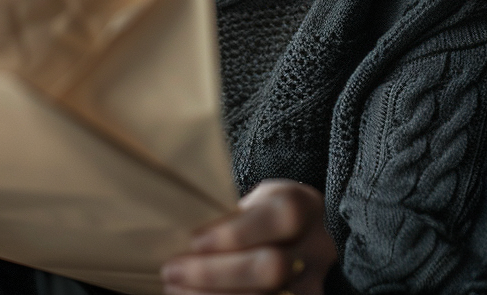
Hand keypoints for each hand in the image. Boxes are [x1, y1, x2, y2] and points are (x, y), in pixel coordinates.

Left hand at [161, 180, 337, 294]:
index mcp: (302, 207)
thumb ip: (231, 215)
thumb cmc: (265, 213)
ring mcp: (311, 286)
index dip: (235, 233)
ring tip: (175, 287)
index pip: (278, 219)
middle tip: (172, 269)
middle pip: (271, 268)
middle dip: (215, 273)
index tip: (194, 239)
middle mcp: (314, 249)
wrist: (303, 238)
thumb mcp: (254, 199)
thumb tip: (179, 233)